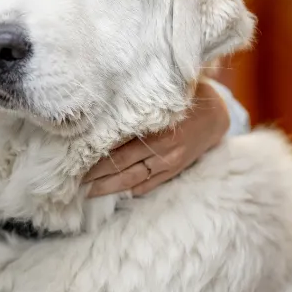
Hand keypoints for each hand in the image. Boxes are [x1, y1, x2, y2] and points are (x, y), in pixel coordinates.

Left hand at [84, 80, 230, 197]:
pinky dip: (135, 189)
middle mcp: (162, 150)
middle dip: (97, 177)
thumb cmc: (184, 98)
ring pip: (134, 179)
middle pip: (122, 168)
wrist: (216, 114)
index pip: (119, 151)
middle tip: (74, 183)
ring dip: (110, 187)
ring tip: (89, 193)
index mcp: (156, 131)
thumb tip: (104, 109)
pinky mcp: (175, 169)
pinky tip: (119, 194)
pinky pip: (152, 183)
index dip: (97, 160)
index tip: (75, 164)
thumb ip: (136, 105)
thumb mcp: (162, 97)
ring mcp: (169, 163)